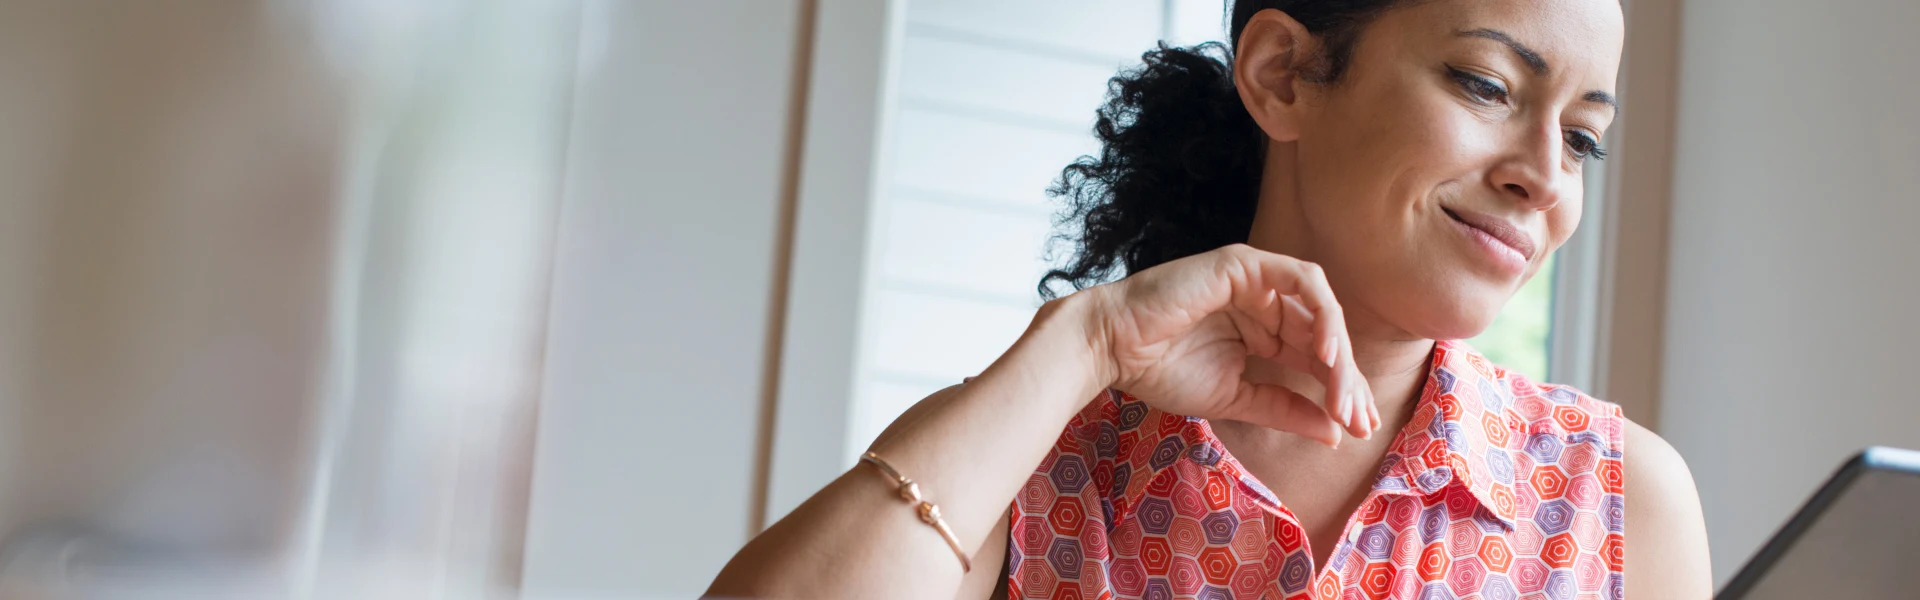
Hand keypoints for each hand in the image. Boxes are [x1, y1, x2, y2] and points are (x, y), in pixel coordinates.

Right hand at [1078, 244, 1375, 445]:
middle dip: (1347, 379)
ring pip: (1320, 310)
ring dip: (1337, 352)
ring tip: (1342, 393)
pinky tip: (1324, 352)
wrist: (1113, 350)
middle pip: (1325, 336)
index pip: (1315, 358)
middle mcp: (1265, 302)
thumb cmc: (1161, 371)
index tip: (1357, 428)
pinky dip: (1320, 312)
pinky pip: (1301, 280)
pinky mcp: (1245, 263)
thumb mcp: (1236, 399)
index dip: (1341, 391)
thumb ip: (1285, 410)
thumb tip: (1336, 435)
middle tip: (1359, 419)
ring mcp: (1257, 279)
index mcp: (1262, 331)